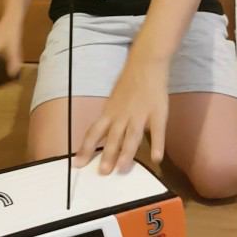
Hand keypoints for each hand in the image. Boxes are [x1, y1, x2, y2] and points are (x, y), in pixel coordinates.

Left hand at [75, 58, 168, 173]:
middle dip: (107, 155)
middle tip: (102, 172)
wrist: (146, 64)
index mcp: (110, 112)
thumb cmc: (129, 83)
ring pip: (132, 135)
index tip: (77, 164)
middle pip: (113, 137)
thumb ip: (110, 118)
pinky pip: (158, 130)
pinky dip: (158, 144)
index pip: (94, 132)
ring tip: (122, 169)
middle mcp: (122, 115)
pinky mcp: (158, 112)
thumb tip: (100, 135)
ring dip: (127, 153)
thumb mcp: (114, 100)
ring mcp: (140, 114)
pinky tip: (157, 159)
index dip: (86, 148)